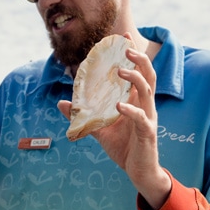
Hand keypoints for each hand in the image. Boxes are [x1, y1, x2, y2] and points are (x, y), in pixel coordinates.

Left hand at [58, 33, 170, 209]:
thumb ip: (84, 115)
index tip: (122, 37)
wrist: (138, 172)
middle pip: (149, 76)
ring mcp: (148, 118)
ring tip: (121, 71)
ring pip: (148, 92)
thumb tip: (61, 103)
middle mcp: (146, 106)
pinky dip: (131, 111)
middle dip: (139, 59)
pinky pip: (141, 119)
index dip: (133, 55)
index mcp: (137, 102)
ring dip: (135, 79)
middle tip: (126, 47)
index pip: (138, 72)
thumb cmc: (124, 148)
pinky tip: (118, 106)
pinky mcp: (147, 134)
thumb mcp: (100, 129)